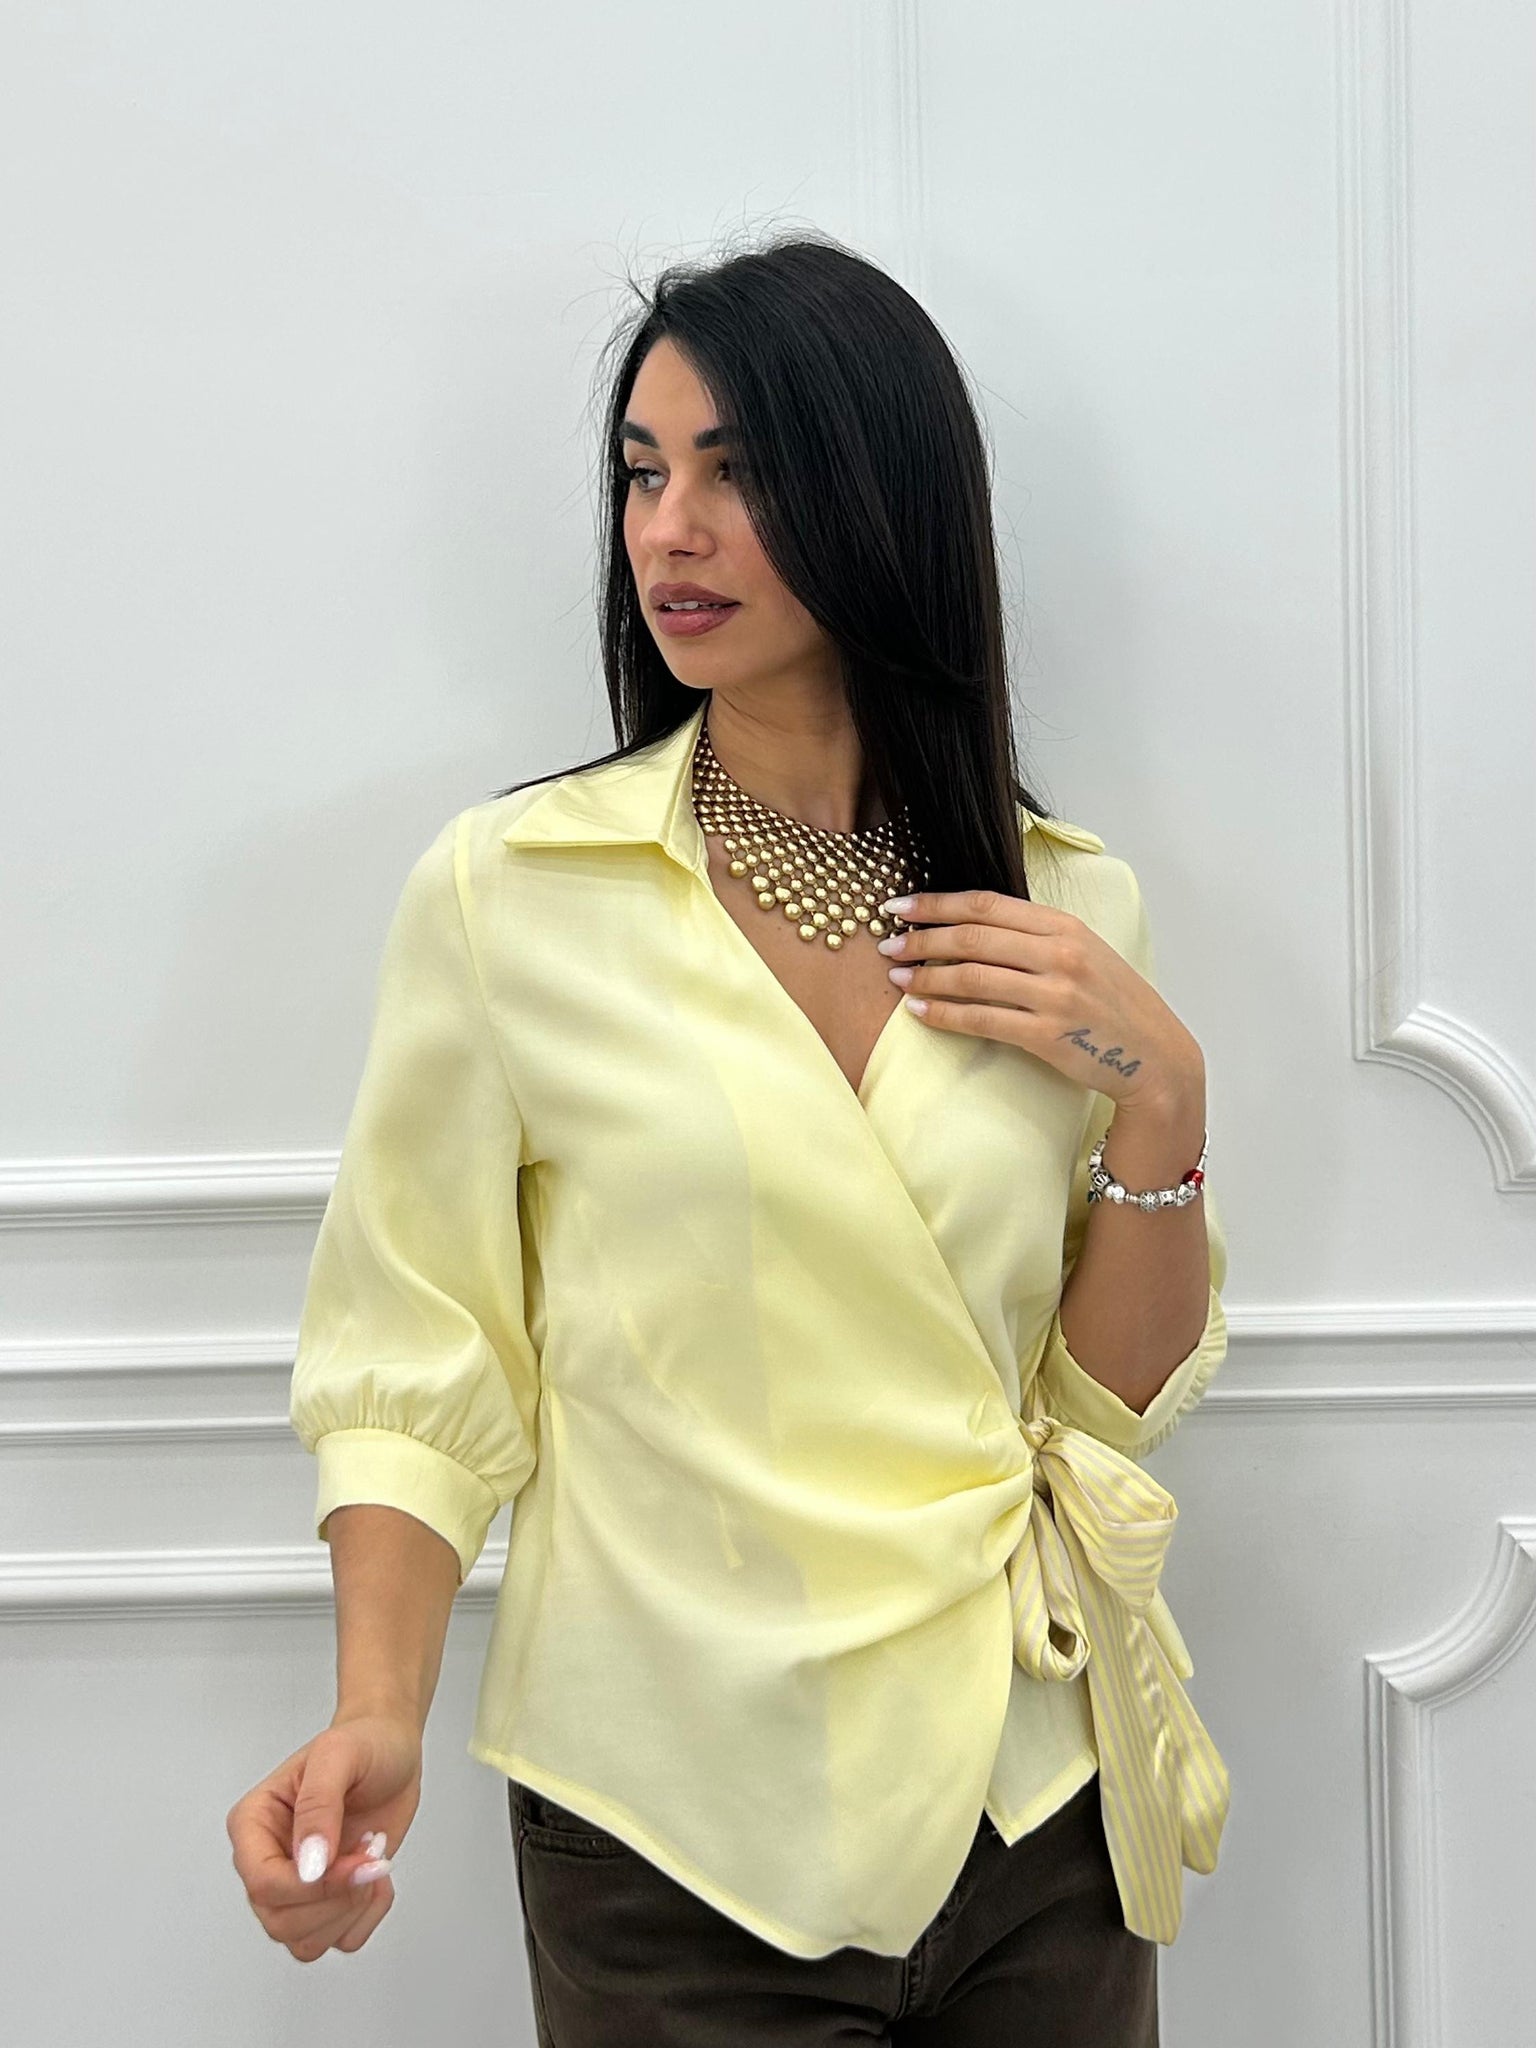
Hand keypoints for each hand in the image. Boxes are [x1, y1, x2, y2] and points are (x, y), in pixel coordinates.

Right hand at [226, 1712, 422, 1963]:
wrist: (393, 1750)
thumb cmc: (363, 1744)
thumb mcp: (338, 1754)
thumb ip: (318, 1806)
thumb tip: (307, 1865)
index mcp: (253, 1825)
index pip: (263, 1884)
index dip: (310, 1886)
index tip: (352, 1857)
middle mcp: (267, 1861)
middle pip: (281, 1922)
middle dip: (336, 1896)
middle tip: (370, 1850)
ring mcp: (296, 1887)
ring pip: (306, 1942)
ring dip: (352, 1907)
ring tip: (371, 1856)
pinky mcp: (327, 1902)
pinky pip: (342, 1940)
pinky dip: (369, 1914)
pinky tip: (376, 1872)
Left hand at [876, 887, 1203, 1115]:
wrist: (1154, 1057)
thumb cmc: (1113, 1005)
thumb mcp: (1084, 953)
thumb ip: (1037, 937)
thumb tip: (972, 927)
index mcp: (1065, 926)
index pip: (986, 905)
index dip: (937, 903)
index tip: (900, 905)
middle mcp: (1060, 954)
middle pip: (972, 937)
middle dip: (922, 938)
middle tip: (888, 944)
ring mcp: (1054, 995)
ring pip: (971, 977)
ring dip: (925, 978)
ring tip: (898, 979)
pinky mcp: (1047, 1035)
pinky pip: (981, 1020)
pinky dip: (944, 1015)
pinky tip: (920, 1013)